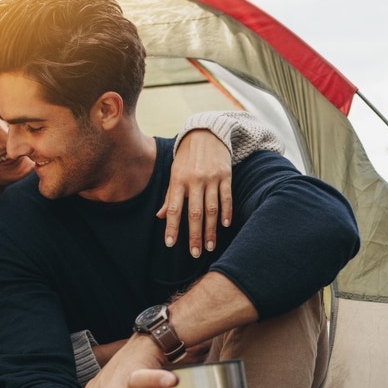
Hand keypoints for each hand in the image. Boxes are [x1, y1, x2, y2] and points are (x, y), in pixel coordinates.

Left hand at [158, 129, 232, 257]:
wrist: (207, 134)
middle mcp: (195, 180)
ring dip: (211, 230)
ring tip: (210, 246)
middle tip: (195, 253)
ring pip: (212, 209)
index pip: (175, 208)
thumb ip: (170, 196)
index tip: (170, 244)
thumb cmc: (187, 158)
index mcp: (178, 180)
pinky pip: (226, 197)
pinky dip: (226, 212)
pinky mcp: (226, 175)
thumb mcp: (174, 173)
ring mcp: (211, 178)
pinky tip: (225, 226)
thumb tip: (161, 217)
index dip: (172, 227)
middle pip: (195, 213)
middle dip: (195, 235)